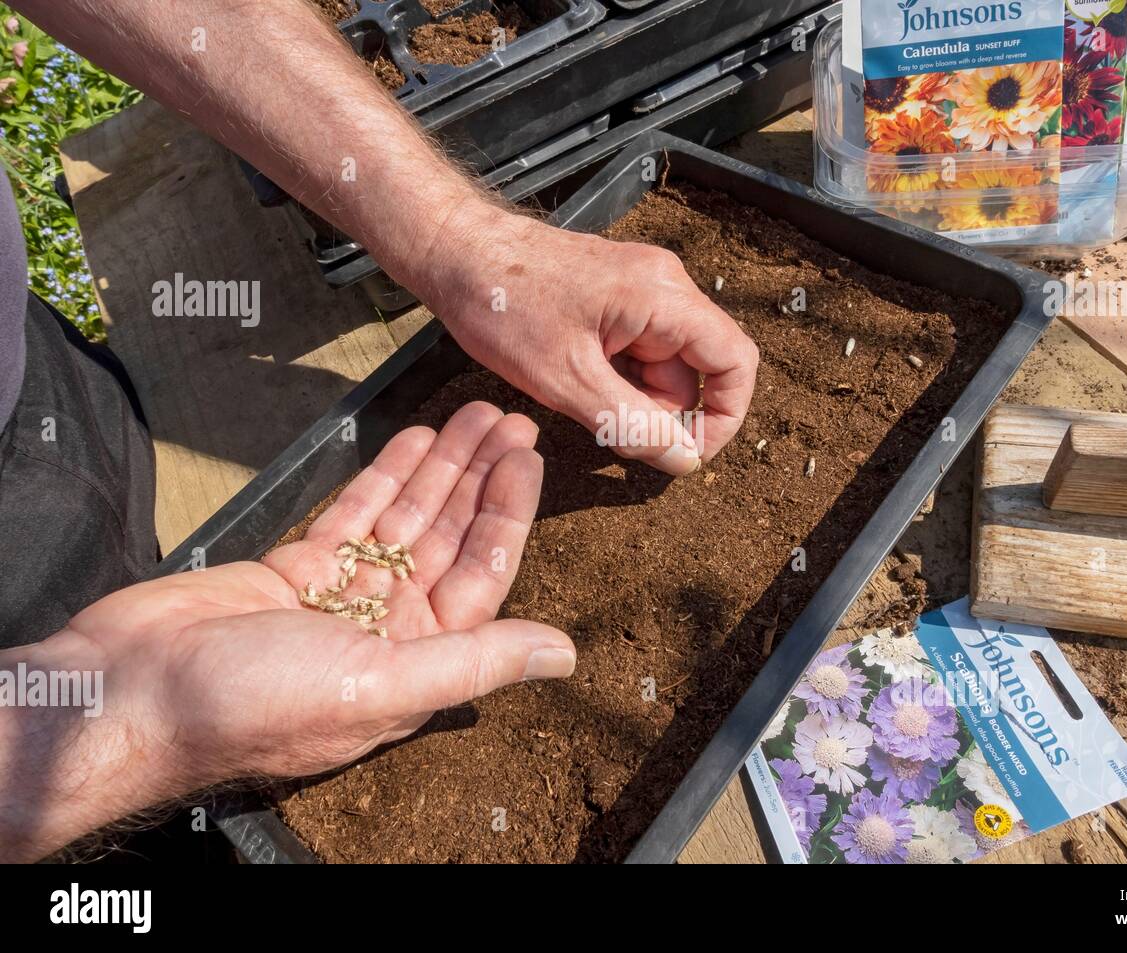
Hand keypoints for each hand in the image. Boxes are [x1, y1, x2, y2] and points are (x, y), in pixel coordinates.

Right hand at [0, 405, 572, 859]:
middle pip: (447, 539)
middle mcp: (386, 631)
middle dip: (478, 479)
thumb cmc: (254, 703)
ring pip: (404, 520)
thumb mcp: (381, 684)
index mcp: (416, 664)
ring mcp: (339, 597)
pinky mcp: (293, 570)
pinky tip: (415, 439)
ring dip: (438, 468)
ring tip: (472, 414)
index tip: (526, 457)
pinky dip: (384, 477)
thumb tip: (566, 655)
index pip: (480, 576)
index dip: (505, 514)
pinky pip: (353, 515)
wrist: (131, 693)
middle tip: (506, 418)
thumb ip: (475, 662)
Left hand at [408, 210, 759, 476]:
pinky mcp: (617, 297)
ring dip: (633, 397)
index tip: (687, 454)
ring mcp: (640, 289)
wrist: (454, 251)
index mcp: (663, 297)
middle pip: (697, 369)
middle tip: (606, 426)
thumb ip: (632, 424)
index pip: (735, 362)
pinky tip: (573, 378)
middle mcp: (663, 286)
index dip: (724, 416)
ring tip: (577, 396)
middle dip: (662, 411)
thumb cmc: (502, 305)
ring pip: (665, 365)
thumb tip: (684, 461)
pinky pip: (639, 350)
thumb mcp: (567, 381)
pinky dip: (616, 378)